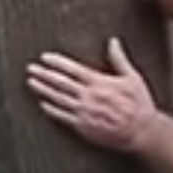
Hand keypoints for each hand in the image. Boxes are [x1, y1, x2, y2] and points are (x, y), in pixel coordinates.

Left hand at [26, 37, 158, 152]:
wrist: (141, 131)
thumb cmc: (139, 104)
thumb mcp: (133, 77)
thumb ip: (119, 59)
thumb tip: (113, 41)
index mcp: (99, 83)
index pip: (73, 69)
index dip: (57, 62)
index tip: (45, 57)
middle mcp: (88, 97)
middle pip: (61, 83)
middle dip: (44, 74)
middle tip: (31, 68)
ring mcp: (84, 112)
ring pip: (58, 98)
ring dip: (43, 90)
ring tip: (31, 82)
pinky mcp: (83, 127)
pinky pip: (63, 117)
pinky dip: (51, 110)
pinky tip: (42, 104)